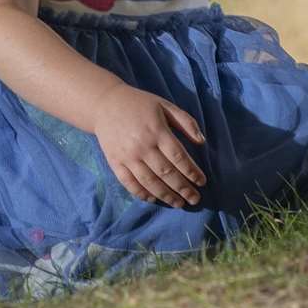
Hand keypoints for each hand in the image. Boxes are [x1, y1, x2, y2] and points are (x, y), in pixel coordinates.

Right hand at [93, 81, 205, 207]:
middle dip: (182, 188)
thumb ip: (185, 121)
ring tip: (179, 203)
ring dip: (166, 195)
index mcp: (157, 130)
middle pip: (166, 172)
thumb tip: (202, 142)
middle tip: (194, 199)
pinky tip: (153, 199)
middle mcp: (142, 146)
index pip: (178, 157)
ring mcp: (127, 156)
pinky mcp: (115, 163)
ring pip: (150, 182)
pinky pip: (130, 183)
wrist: (105, 104)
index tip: (202, 182)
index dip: (192, 171)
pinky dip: (142, 194)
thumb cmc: (139, 104)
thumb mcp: (165, 105)